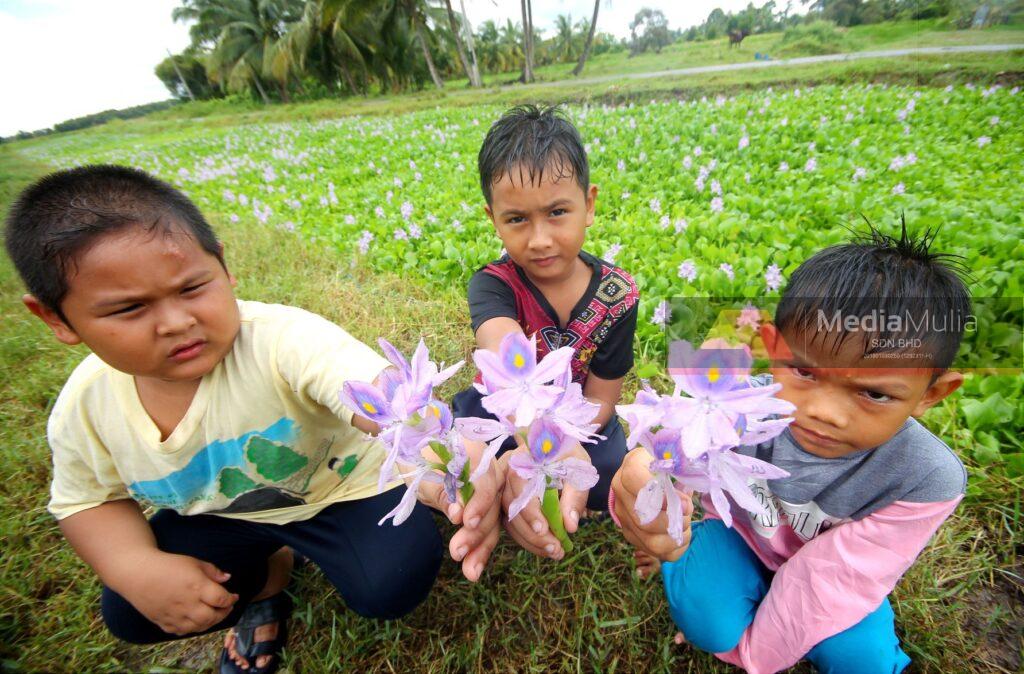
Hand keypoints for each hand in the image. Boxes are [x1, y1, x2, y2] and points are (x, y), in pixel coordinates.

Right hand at [122, 551, 238, 635]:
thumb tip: (227, 578)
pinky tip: (195, 620)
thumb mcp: (193, 562)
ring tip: (213, 614)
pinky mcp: (164, 623)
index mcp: (197, 587)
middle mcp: (188, 604)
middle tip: (226, 607)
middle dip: (223, 613)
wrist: (138, 573)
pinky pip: (182, 631)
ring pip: (199, 627)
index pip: (222, 599)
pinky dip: (192, 628)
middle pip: (212, 617)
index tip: (234, 596)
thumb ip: (212, 571)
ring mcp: (175, 616)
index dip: (231, 599)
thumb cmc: (167, 565)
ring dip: (210, 622)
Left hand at [414, 441, 504, 582]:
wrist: (415, 454)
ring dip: (481, 547)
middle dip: (477, 531)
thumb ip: (443, 491)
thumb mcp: (424, 474)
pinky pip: (487, 528)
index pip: (486, 479)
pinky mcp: (485, 508)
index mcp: (477, 452)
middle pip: (493, 503)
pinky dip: (480, 549)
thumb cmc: (417, 458)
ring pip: (493, 520)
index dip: (480, 501)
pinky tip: (474, 570)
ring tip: (470, 572)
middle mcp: (490, 471)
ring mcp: (491, 490)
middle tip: (457, 553)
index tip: (466, 522)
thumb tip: (458, 514)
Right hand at [500, 442, 589, 559]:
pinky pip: (512, 523)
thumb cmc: (571, 458)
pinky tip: (545, 549)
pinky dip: (528, 539)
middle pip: (511, 505)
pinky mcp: (508, 502)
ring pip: (509, 518)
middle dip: (532, 532)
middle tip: (555, 549)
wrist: (561, 452)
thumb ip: (574, 496)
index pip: (518, 482)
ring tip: (555, 552)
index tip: (544, 529)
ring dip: (530, 540)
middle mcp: (507, 471)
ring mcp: (504, 487)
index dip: (529, 508)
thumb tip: (570, 526)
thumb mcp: (579, 472)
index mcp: (524, 456)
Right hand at [611, 448, 692, 562]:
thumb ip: (678, 470)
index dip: (662, 496)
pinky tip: (681, 535)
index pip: (635, 481)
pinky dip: (676, 548)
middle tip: (688, 512)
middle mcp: (621, 498)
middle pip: (645, 521)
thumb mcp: (667, 459)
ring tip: (685, 525)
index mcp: (628, 472)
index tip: (684, 501)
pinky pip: (658, 554)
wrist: (640, 480)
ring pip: (652, 543)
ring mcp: (625, 520)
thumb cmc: (658, 468)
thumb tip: (686, 496)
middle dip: (675, 520)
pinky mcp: (633, 537)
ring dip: (676, 537)